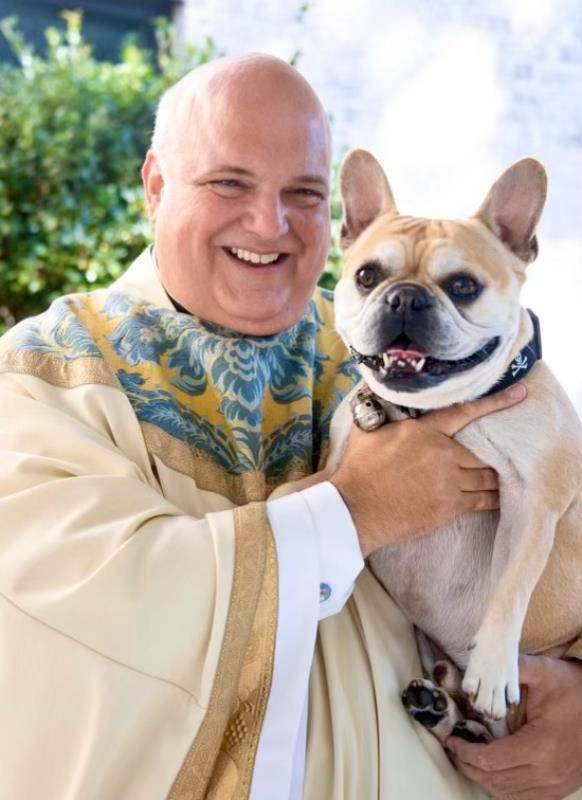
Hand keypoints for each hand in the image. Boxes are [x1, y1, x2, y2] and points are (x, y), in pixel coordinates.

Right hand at [330, 383, 525, 556]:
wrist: (356, 509)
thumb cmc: (358, 470)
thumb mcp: (366, 431)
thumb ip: (376, 407)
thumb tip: (369, 380)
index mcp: (424, 431)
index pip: (465, 412)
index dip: (495, 403)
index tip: (520, 394)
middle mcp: (442, 453)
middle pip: (482, 453)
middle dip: (492, 455)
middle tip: (501, 456)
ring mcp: (449, 482)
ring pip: (486, 477)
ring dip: (494, 478)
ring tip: (502, 478)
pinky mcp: (449, 507)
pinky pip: (483, 501)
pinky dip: (494, 499)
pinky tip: (502, 499)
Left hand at [446, 655, 581, 798]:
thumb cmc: (570, 688)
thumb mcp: (543, 671)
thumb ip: (512, 669)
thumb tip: (478, 667)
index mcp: (540, 746)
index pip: (491, 760)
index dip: (466, 752)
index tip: (451, 739)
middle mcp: (548, 773)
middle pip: (495, 781)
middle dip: (469, 766)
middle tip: (454, 749)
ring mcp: (556, 785)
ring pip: (508, 794)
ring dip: (484, 779)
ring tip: (468, 760)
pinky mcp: (560, 789)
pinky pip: (525, 798)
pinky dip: (504, 788)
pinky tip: (493, 772)